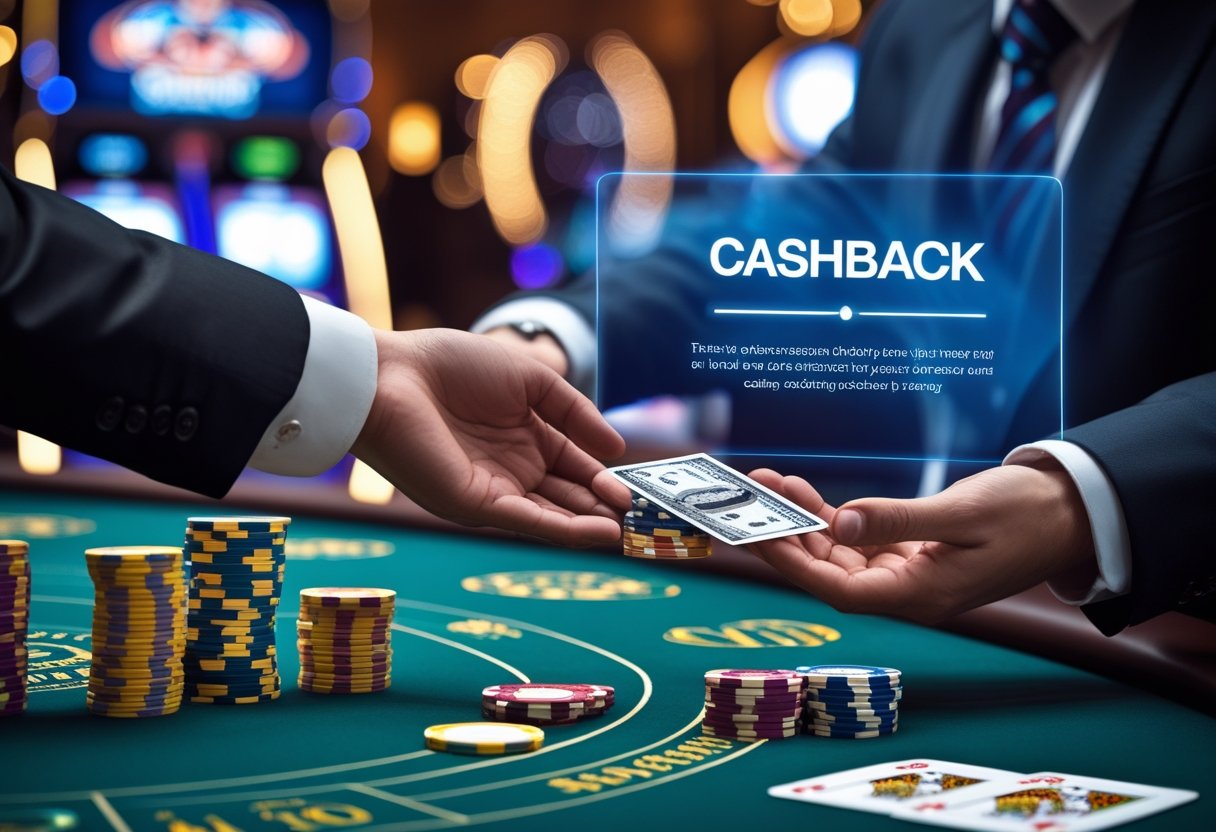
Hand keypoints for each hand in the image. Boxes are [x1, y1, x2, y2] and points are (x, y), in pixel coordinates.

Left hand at [351, 329, 623, 545]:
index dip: (606, 477)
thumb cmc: (453, 366)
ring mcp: (494, 490)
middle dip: (605, 506)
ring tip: (633, 529)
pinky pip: (528, 522)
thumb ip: (576, 412)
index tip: (639, 488)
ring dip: (592, 524)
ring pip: (554, 514)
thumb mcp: (530, 379)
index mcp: (523, 437)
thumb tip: (616, 449)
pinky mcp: (475, 504)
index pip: (575, 464)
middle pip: (568, 495)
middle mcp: (511, 469)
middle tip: (645, 516)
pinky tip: (600, 532)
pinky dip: (565, 530)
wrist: (393, 375)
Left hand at [744, 464, 1095, 623]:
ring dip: (804, 522)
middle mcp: (909, 592)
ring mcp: (909, 573)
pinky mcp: (912, 552)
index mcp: (922, 595)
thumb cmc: (1026, 515)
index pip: (840, 590)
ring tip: (770, 484)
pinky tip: (805, 492)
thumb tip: (838, 525)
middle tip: (750, 500)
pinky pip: (859, 541)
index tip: (759, 537)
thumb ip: (897, 521)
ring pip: (839, 554)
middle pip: (830, 573)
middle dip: (788, 537)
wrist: (1071, 513)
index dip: (795, 565)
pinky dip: (831, 517)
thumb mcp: (962, 514)